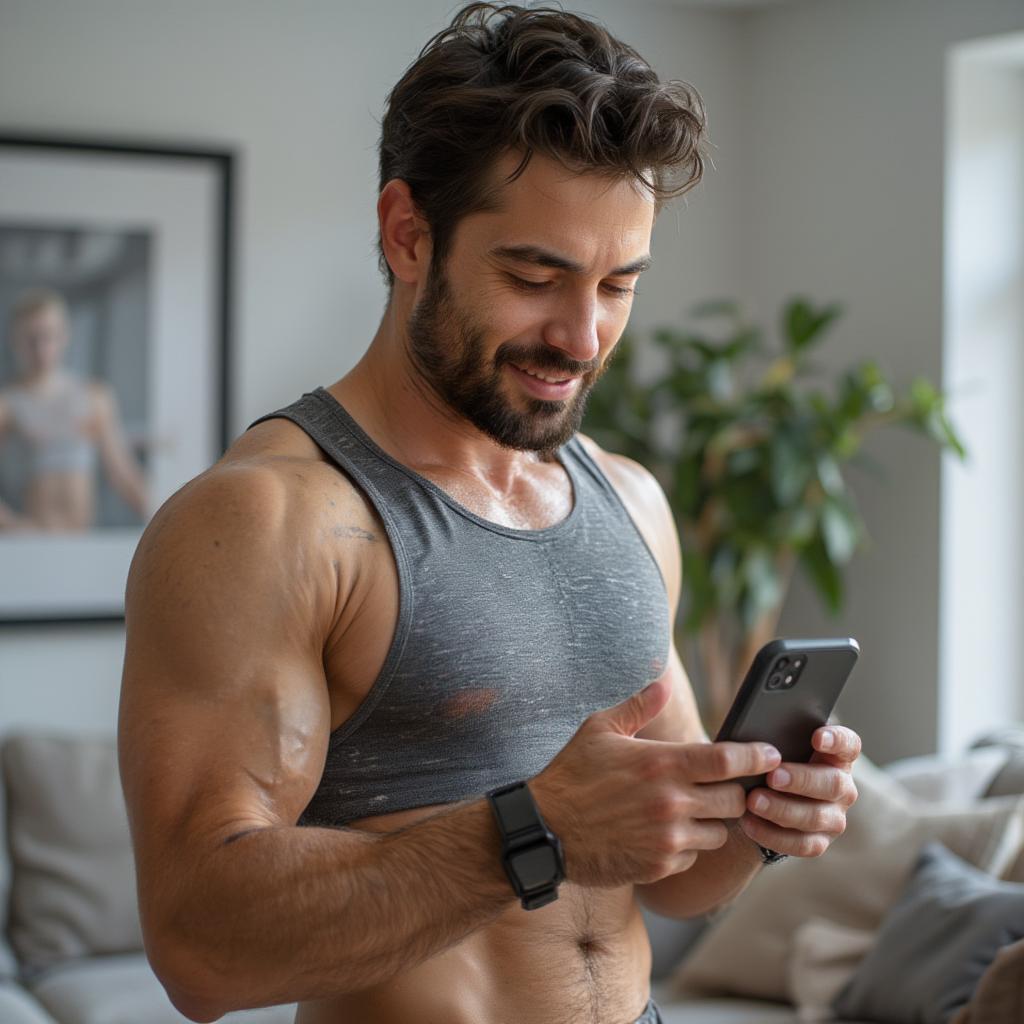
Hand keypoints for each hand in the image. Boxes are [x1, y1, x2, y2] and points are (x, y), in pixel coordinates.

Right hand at [530, 676, 781, 888]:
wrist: (545, 830)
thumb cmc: (571, 774)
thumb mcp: (599, 729)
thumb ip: (638, 707)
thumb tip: (662, 684)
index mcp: (662, 764)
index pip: (728, 761)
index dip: (756, 757)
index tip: (770, 754)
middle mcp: (672, 802)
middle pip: (735, 799)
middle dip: (738, 791)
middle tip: (727, 785)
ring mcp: (668, 837)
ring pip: (720, 832)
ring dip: (714, 821)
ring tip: (692, 810)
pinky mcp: (660, 865)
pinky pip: (694, 855)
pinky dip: (689, 845)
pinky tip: (666, 832)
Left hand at [738, 725, 860, 857]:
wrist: (757, 800)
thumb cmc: (766, 763)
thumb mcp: (772, 748)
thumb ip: (774, 738)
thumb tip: (758, 729)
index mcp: (835, 757)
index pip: (849, 745)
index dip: (837, 740)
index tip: (816, 737)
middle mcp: (841, 788)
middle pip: (833, 783)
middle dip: (801, 780)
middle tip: (772, 776)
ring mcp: (833, 817)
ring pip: (816, 816)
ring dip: (782, 809)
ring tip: (752, 800)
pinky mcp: (818, 842)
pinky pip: (801, 844)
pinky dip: (772, 834)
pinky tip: (749, 822)